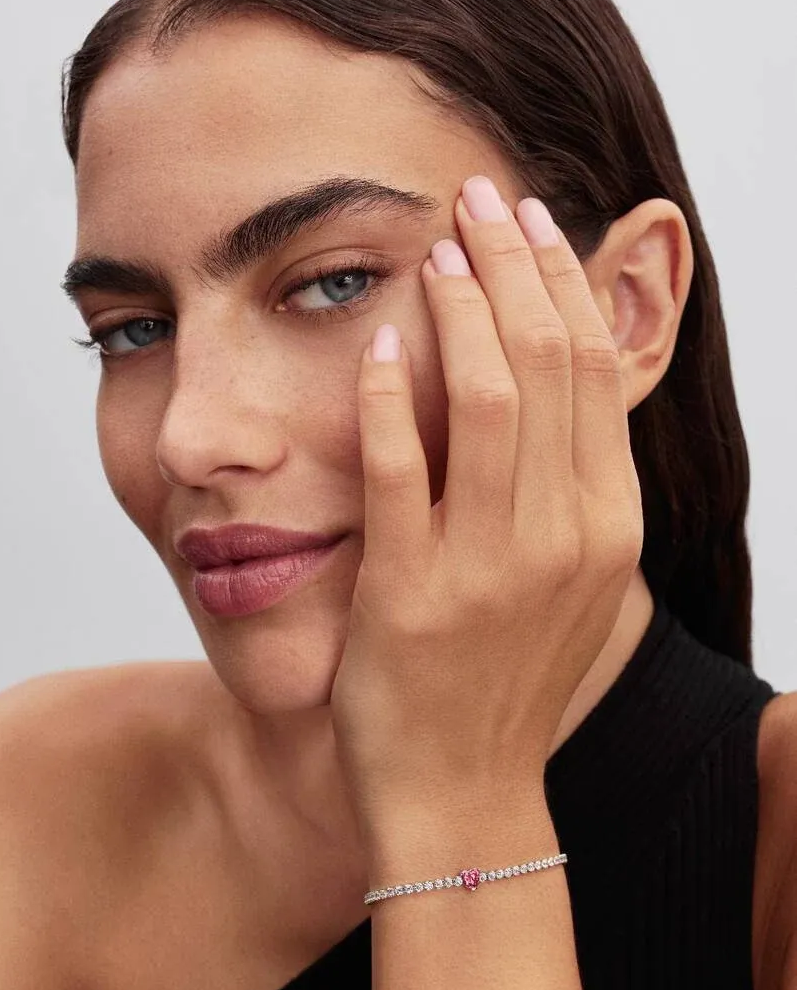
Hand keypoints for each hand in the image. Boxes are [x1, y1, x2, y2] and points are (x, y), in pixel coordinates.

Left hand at [330, 176, 643, 838]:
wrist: (466, 793)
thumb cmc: (509, 678)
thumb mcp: (570, 578)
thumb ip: (571, 484)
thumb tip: (550, 380)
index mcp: (608, 526)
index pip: (595, 373)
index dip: (562, 285)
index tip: (531, 224)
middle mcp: (564, 538)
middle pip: (549, 365)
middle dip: (516, 265)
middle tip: (482, 196)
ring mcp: (490, 567)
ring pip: (490, 402)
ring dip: (462, 311)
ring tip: (437, 249)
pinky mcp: (413, 594)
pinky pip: (402, 474)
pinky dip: (392, 403)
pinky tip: (381, 347)